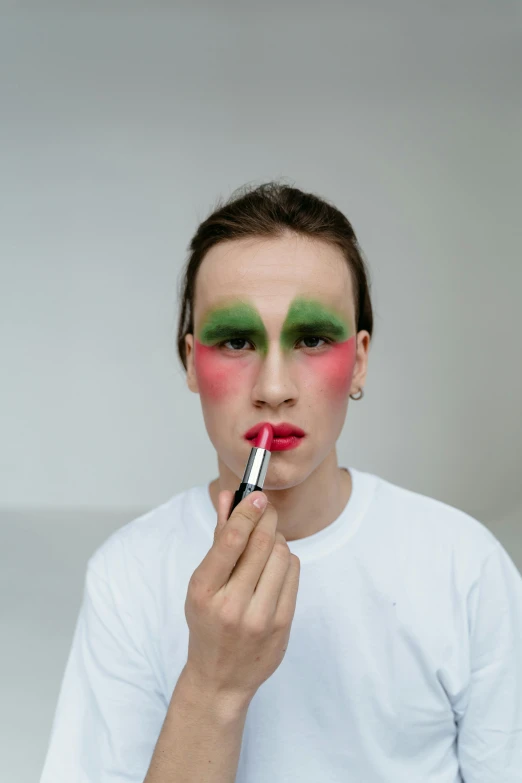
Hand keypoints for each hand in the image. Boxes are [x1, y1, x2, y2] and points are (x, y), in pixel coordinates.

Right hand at [183, 489, 299, 707]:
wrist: (220, 678)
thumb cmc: (207, 624)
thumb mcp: (201, 584)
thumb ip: (217, 538)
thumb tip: (228, 496)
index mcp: (204, 592)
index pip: (231, 542)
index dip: (246, 513)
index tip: (257, 496)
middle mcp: (232, 605)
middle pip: (261, 544)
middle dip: (266, 519)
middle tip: (265, 508)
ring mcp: (260, 617)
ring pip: (281, 555)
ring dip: (275, 540)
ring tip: (265, 544)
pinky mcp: (282, 625)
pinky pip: (293, 574)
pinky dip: (285, 561)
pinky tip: (274, 566)